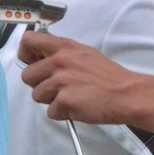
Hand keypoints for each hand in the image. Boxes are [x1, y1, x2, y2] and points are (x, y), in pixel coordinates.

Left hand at [19, 31, 137, 124]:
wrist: (126, 94)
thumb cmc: (109, 76)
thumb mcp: (85, 54)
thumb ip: (63, 54)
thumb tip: (43, 59)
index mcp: (65, 47)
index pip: (28, 41)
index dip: (26, 54)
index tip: (33, 62)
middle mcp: (60, 61)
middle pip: (27, 75)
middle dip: (39, 84)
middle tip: (59, 87)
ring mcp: (61, 81)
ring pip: (37, 95)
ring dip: (51, 100)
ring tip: (72, 96)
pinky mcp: (64, 101)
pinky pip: (50, 111)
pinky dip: (62, 113)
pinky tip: (78, 106)